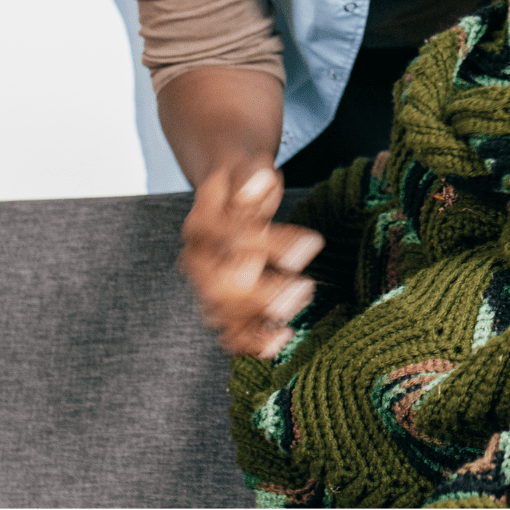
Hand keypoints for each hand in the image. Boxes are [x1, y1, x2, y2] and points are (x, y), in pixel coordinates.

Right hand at [178, 167, 323, 358]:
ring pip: (223, 313)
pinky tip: (281, 341)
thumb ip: (254, 176)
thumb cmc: (244, 182)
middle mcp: (196, 259)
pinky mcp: (216, 303)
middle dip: (266, 293)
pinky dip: (251, 341)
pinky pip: (228, 329)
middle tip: (306, 289)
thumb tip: (262, 179)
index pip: (235, 240)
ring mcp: (203, 285)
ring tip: (296, 314)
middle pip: (222, 286)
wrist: (226, 192)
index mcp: (201, 224)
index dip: (275, 246)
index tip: (313, 245)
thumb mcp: (250, 169)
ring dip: (260, 320)